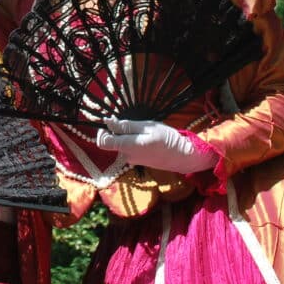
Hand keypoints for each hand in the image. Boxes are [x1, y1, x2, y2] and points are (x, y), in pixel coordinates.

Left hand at [95, 118, 217, 174]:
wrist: (182, 156)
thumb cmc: (167, 139)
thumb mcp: (147, 127)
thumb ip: (126, 126)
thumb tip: (108, 123)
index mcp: (127, 146)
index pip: (102, 142)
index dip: (102, 131)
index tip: (110, 122)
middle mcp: (126, 156)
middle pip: (111, 142)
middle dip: (117, 131)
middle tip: (133, 124)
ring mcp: (131, 160)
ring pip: (121, 144)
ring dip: (127, 136)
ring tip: (143, 131)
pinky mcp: (137, 161)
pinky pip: (128, 148)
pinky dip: (133, 141)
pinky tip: (145, 138)